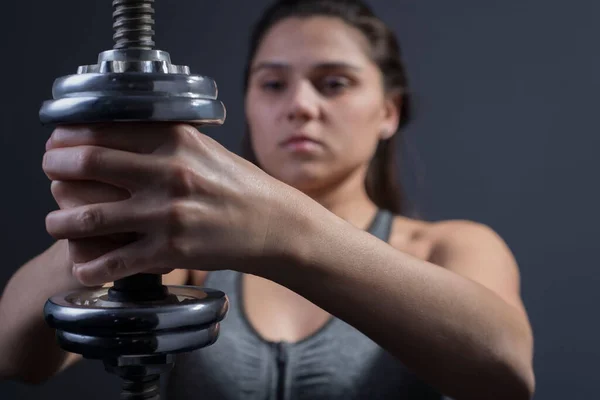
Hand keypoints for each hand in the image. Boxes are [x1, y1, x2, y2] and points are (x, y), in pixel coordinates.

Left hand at [43, 123, 300, 285]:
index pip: (105, 129)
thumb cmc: (242, 186)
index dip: (69, 135)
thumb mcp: (205, 149)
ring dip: (60, 222)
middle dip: (55, 167)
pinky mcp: (171, 251)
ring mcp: (167, 214)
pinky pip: (115, 262)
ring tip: (55, 223)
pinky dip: (91, 267)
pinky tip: (85, 267)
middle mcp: (168, 173)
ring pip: (90, 218)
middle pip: (88, 164)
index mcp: (176, 141)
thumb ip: (166, 138)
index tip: (58, 141)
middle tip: (49, 172)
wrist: (274, 224)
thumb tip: (125, 131)